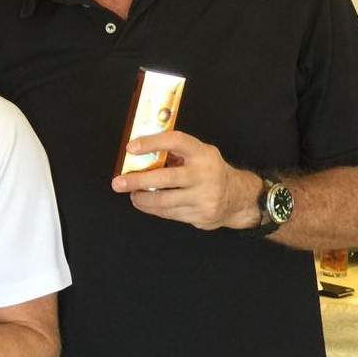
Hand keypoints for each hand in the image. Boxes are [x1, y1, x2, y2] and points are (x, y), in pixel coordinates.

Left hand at [111, 130, 260, 230]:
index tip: (131, 147)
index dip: (152, 142)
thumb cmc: (210, 170)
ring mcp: (204, 198)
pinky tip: (144, 203)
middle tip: (118, 183)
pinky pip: (169, 213)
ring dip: (142, 198)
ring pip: (164, 201)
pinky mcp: (200, 215)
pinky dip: (152, 208)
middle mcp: (205, 175)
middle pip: (165, 178)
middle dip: (137, 181)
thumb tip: (139, 154)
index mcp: (203, 153)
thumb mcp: (199, 154)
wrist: (239, 198)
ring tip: (131, 194)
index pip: (176, 141)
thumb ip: (175, 153)